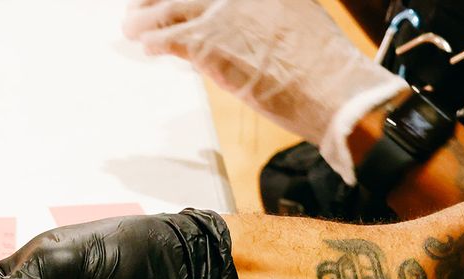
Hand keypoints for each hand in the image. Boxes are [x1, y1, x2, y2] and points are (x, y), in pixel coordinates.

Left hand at [123, 0, 404, 184]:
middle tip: (141, 7)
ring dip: (145, 21)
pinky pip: (168, 39)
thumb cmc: (322, 63)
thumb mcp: (298, 17)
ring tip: (133, 27)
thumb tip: (247, 22)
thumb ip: (266, 14)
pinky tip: (149, 47)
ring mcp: (220, 15)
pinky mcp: (208, 45)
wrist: (331, 86)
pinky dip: (155, 43)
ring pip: (168, 10)